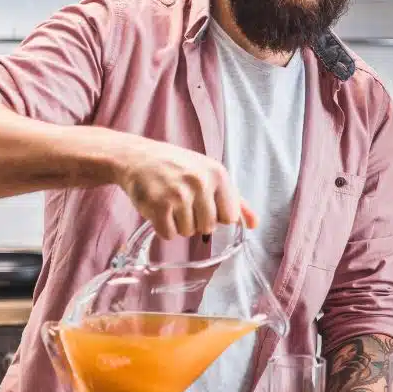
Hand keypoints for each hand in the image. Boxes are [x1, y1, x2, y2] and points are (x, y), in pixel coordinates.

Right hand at [112, 137, 255, 239]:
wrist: (137, 157)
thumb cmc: (178, 167)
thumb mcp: (210, 174)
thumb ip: (235, 200)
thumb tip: (254, 224)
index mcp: (217, 174)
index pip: (230, 217)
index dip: (216, 215)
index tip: (204, 203)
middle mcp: (200, 182)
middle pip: (209, 227)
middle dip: (196, 221)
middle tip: (183, 202)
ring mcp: (178, 194)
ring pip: (188, 232)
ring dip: (178, 224)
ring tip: (170, 203)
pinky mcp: (158, 206)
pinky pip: (169, 234)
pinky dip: (163, 227)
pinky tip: (159, 209)